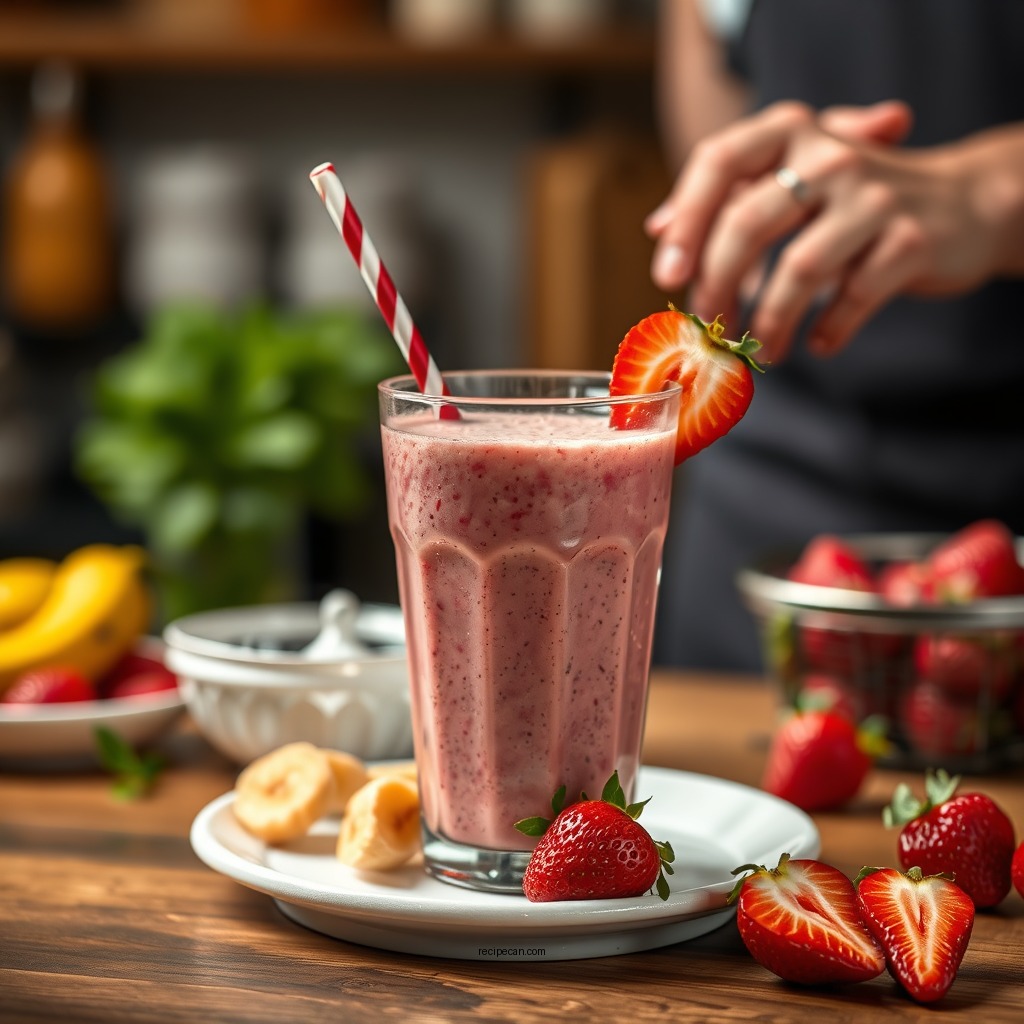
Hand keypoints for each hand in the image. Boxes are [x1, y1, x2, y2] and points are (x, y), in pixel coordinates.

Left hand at [646, 100, 1021, 362]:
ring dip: (770, 322)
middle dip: (718, 284)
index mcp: (789, 134)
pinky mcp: (910, 241)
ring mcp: (874, 198)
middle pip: (748, 223)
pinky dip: (829, 330)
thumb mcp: (790, 183)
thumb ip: (727, 199)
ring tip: (765, 349)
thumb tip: (658, 226)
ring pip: (798, 269)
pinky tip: (819, 342)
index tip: (667, 277)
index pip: (719, 161)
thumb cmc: (851, 203)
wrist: (960, 204)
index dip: (685, 221)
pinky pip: (852, 297)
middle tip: (711, 324)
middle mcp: (831, 155)